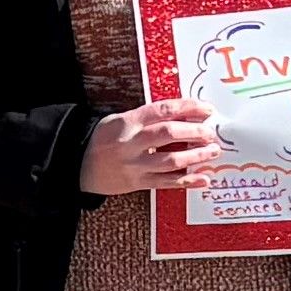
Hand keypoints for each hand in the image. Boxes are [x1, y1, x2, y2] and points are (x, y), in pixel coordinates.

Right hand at [77, 99, 221, 196]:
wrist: (78, 164)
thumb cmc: (104, 139)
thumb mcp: (121, 120)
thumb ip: (149, 118)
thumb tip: (186, 115)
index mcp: (128, 122)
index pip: (163, 110)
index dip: (188, 107)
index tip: (207, 109)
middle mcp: (132, 142)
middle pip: (168, 133)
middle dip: (195, 132)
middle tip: (211, 133)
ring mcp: (135, 165)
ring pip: (171, 160)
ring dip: (196, 156)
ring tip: (213, 151)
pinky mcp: (138, 183)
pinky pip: (166, 183)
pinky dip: (188, 182)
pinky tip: (204, 179)